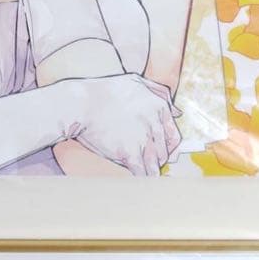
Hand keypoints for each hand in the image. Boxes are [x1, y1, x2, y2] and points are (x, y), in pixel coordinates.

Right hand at [66, 73, 181, 175]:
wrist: (80, 104)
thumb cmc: (104, 91)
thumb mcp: (134, 81)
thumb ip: (159, 92)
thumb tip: (178, 111)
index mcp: (159, 106)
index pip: (173, 135)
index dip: (165, 145)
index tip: (156, 150)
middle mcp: (155, 122)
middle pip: (164, 152)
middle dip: (155, 157)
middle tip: (141, 157)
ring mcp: (143, 139)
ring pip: (156, 165)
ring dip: (148, 169)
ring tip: (138, 167)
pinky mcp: (130, 153)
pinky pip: (144, 173)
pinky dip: (141, 177)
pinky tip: (135, 176)